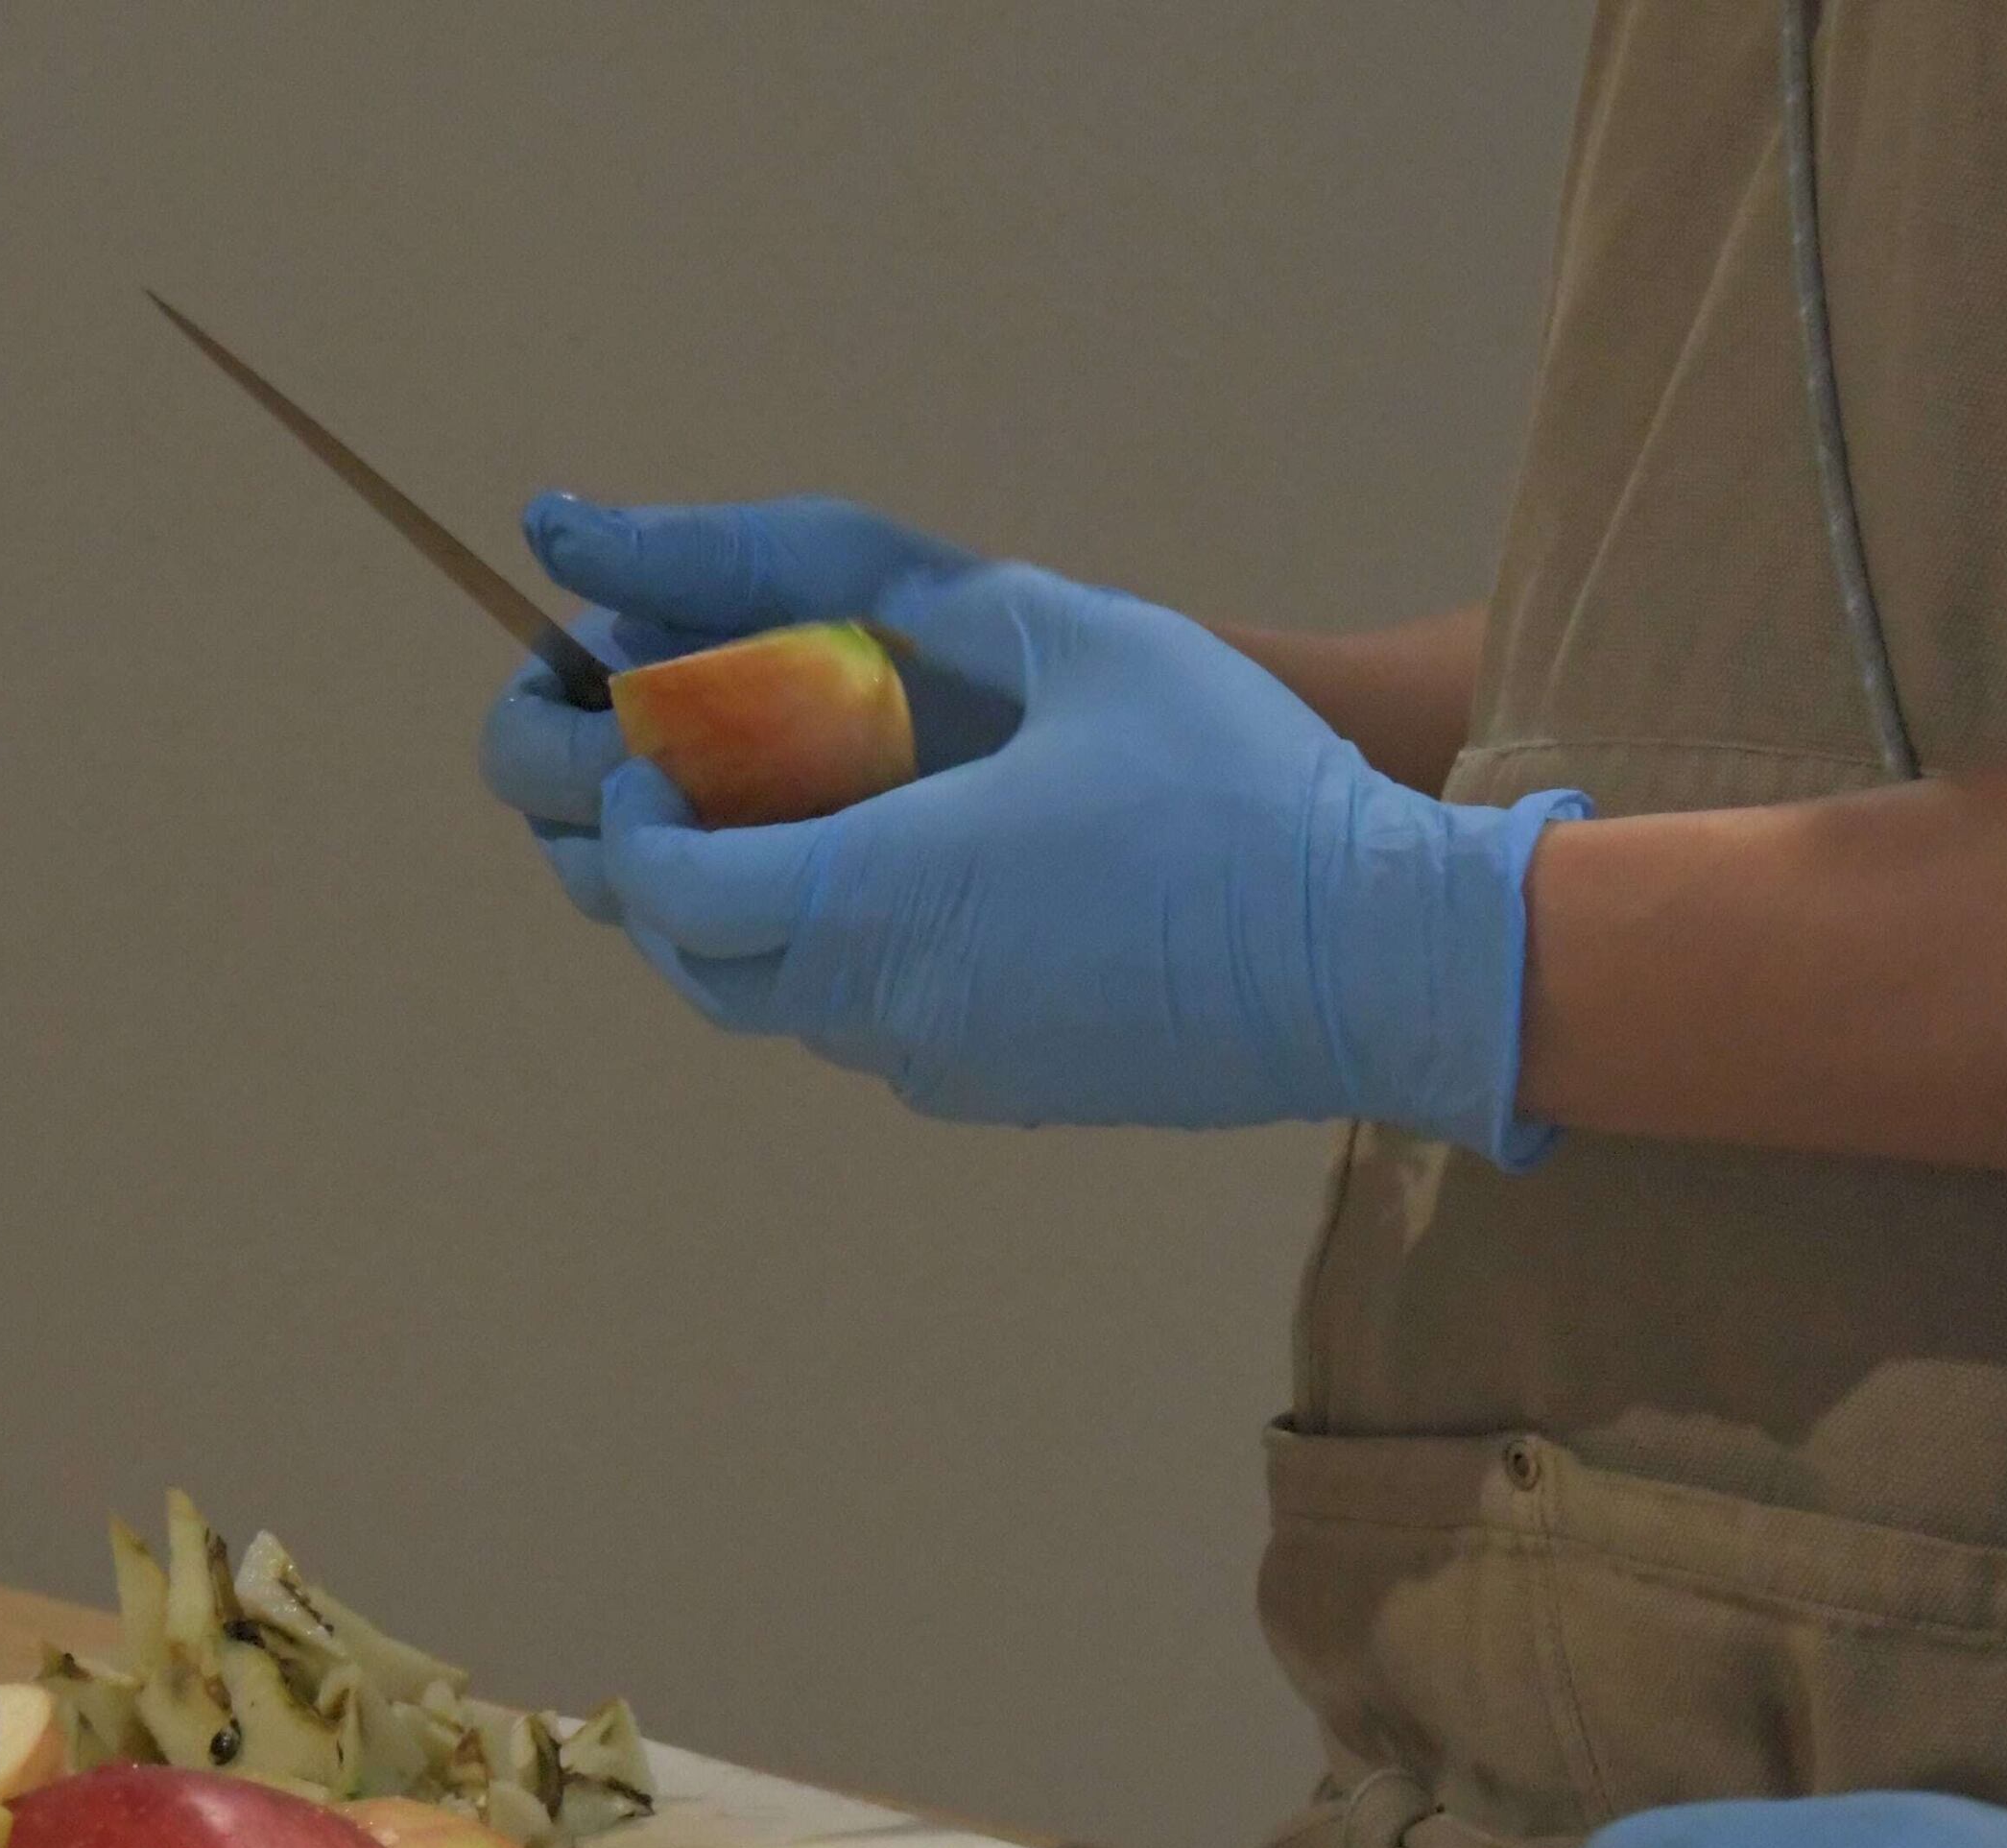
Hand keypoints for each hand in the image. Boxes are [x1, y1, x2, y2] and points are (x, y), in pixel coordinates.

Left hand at [477, 494, 1583, 1160]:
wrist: (1378, 960)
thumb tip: (832, 593)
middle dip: (659, 881)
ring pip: (784, 1012)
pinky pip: (881, 1036)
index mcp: (881, 892)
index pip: (669, 885)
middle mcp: (888, 1002)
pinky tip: (910, 889)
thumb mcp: (1085, 639)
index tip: (646, 753)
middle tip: (677, 793)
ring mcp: (947, 1065)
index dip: (628, 823)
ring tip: (786, 829)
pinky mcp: (1006, 1094)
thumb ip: (934, 607)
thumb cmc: (1239, 786)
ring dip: (753, 927)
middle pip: (699, 968)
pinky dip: (849, 966)